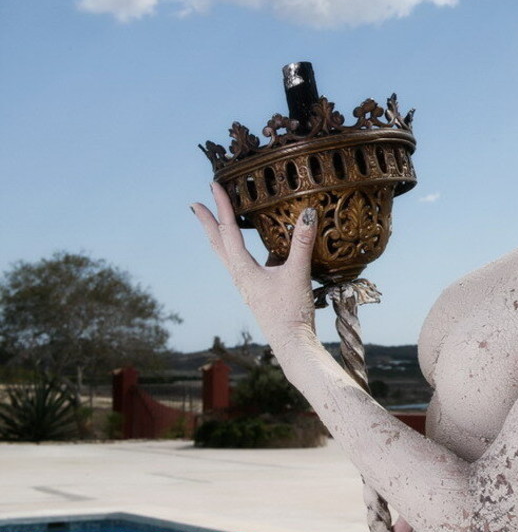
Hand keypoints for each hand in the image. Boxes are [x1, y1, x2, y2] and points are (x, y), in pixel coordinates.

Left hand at [192, 182, 318, 351]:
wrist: (291, 344)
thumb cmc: (290, 312)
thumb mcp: (298, 274)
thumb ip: (302, 243)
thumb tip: (307, 213)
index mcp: (243, 270)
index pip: (229, 231)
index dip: (222, 206)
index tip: (212, 187)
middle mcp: (240, 277)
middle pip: (218, 244)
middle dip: (208, 223)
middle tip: (196, 205)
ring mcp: (247, 286)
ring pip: (227, 255)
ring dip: (220, 237)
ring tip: (216, 225)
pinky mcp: (257, 293)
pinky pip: (242, 265)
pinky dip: (238, 251)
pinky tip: (251, 253)